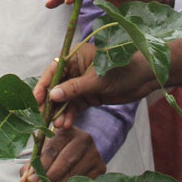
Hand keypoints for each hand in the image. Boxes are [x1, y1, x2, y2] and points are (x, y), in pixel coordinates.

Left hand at [20, 128, 105, 181]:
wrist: (80, 153)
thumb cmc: (57, 153)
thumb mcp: (43, 154)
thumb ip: (32, 167)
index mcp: (66, 131)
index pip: (52, 148)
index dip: (41, 165)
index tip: (30, 180)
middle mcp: (84, 139)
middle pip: (66, 160)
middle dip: (50, 177)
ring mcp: (94, 153)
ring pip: (75, 174)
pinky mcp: (100, 167)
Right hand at [35, 46, 157, 127]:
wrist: (146, 78)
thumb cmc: (123, 70)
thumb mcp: (96, 80)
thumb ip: (74, 88)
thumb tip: (52, 95)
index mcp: (76, 57)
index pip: (54, 71)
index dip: (43, 86)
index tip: (35, 101)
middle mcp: (76, 69)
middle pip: (57, 87)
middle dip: (51, 104)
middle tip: (43, 119)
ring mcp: (83, 83)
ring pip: (66, 100)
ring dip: (61, 112)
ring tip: (58, 125)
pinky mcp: (90, 95)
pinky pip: (76, 106)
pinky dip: (71, 114)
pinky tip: (66, 124)